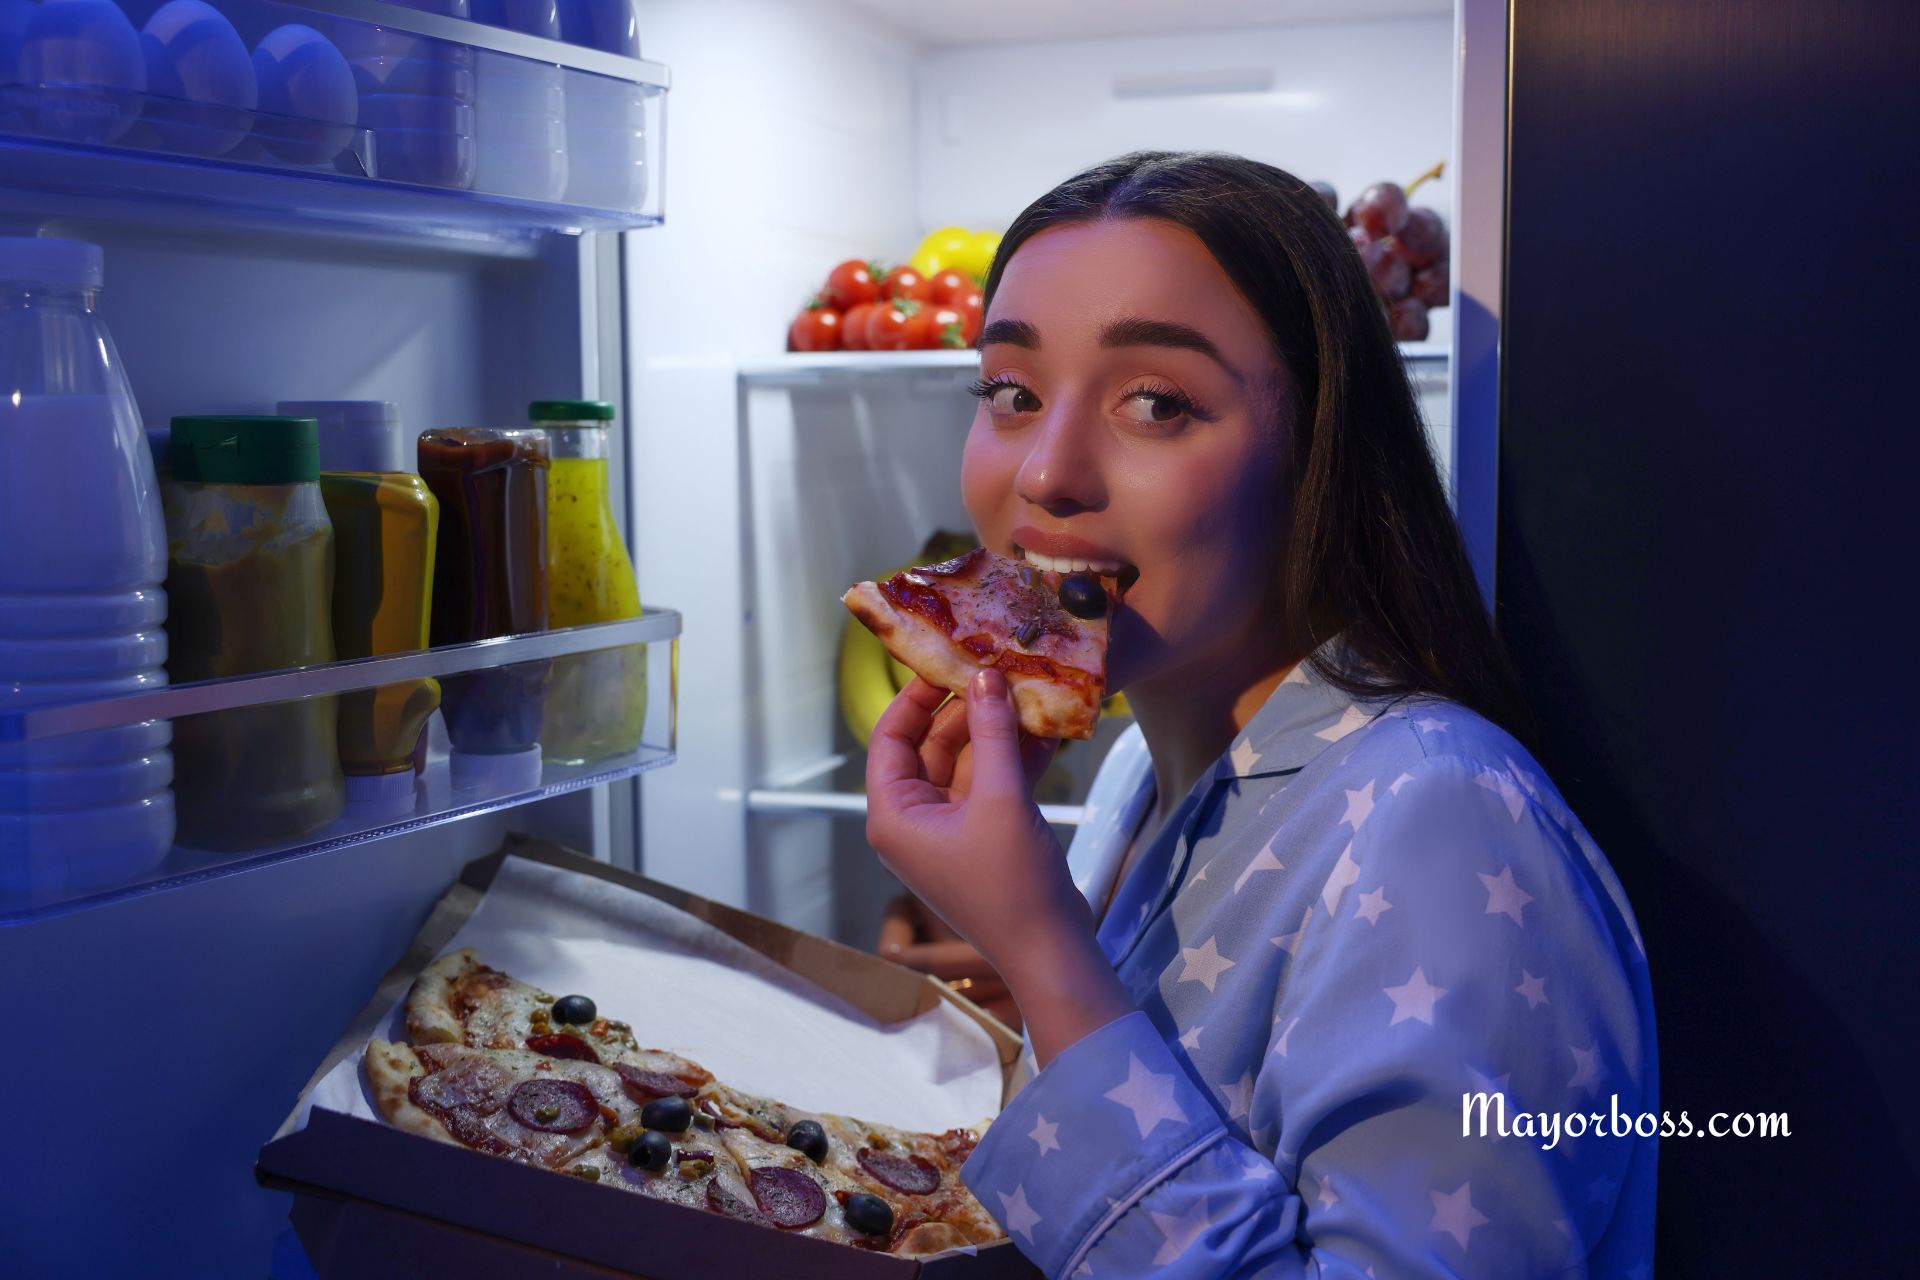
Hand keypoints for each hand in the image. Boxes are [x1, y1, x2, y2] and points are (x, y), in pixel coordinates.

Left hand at [865, 670, 1082, 967]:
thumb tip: (986, 676)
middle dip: (966, 708)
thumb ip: (993, 734)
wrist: (1051, 951)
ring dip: (995, 731)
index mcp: (893, 815)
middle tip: (998, 668)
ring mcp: (948, 829)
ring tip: (1027, 691)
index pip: (890, 738)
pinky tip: (1045, 730)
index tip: (947, 660)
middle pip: (929, 745)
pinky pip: (989, 783)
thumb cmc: (1012, 885)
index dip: (915, 696)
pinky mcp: (983, 835)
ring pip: (965, 762)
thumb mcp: (1002, 800)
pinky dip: (1012, 758)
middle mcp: (912, 820)